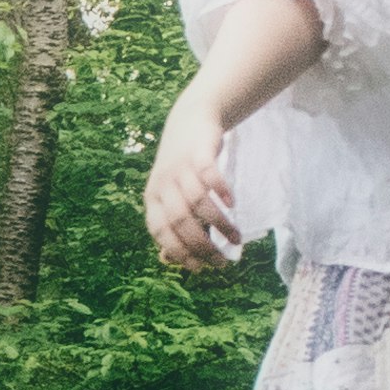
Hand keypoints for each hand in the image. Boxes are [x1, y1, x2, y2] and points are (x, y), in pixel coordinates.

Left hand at [142, 88, 241, 271]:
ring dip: (219, 224)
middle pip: (180, 221)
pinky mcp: (198, 152)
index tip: (199, 268)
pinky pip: (208, 174)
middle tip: (222, 261)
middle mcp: (162, 184)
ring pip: (198, 202)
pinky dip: (221, 191)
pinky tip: (232, 204)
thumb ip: (169, 224)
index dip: (178, 252)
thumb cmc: (181, 168)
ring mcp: (180, 167)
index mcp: (152, 199)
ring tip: (236, 239)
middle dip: (202, 246)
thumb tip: (168, 259)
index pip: (160, 232)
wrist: (189, 121)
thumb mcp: (169, 195)